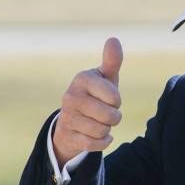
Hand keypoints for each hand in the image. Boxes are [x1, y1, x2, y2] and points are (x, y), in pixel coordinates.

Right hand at [52, 37, 123, 166]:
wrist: (73, 119)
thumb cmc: (96, 93)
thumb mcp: (105, 77)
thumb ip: (112, 61)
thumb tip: (113, 39)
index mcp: (82, 79)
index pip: (115, 97)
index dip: (117, 101)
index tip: (108, 98)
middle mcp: (70, 96)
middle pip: (110, 116)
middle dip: (114, 117)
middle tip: (105, 112)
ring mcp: (67, 117)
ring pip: (102, 131)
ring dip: (106, 129)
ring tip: (98, 121)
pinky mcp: (67, 136)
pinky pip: (94, 144)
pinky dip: (102, 142)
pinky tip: (97, 135)